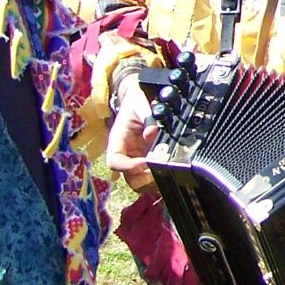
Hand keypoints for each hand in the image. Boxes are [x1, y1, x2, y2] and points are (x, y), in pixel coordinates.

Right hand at [105, 74, 157, 190]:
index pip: (114, 162)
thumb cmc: (135, 103)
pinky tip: (170, 174)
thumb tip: (153, 133)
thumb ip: (147, 117)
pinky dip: (159, 180)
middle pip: (127, 178)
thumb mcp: (140, 104)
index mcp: (117, 141)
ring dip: (152, 183)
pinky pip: (149, 178)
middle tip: (159, 172)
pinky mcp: (146, 162)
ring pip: (138, 182)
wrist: (138, 102)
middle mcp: (124, 155)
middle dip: (143, 179)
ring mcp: (135, 160)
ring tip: (166, 174)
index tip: (145, 162)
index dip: (128, 167)